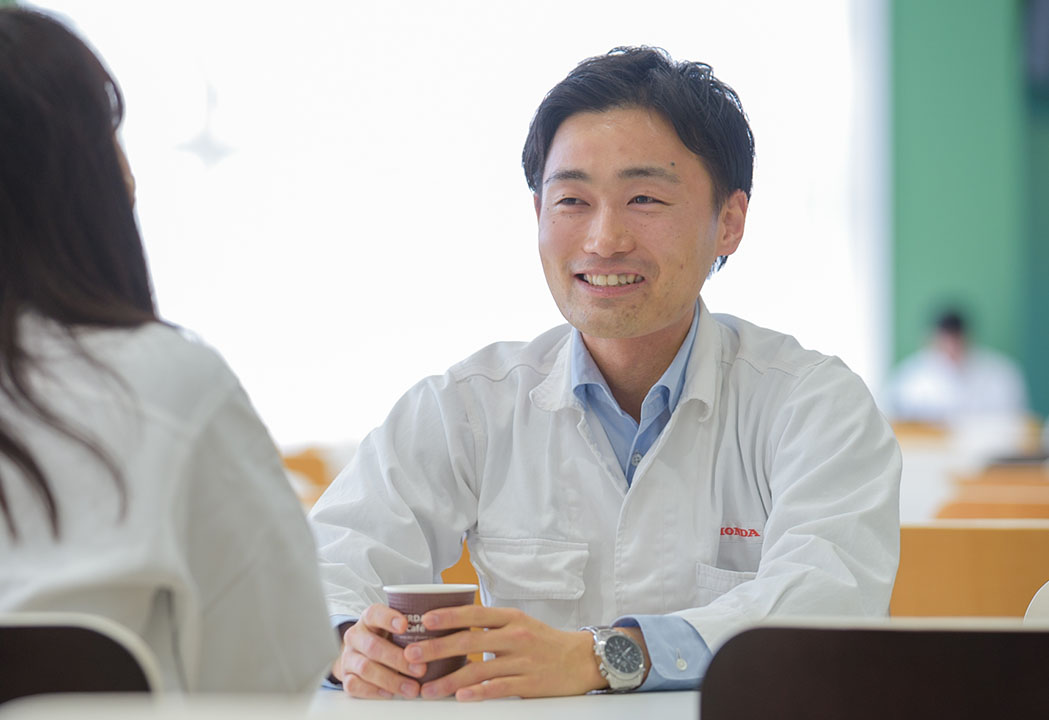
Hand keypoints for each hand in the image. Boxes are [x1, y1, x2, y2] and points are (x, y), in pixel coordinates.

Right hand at [331, 603, 427, 698]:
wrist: (363, 654)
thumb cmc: (387, 638)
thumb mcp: (396, 628)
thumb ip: (411, 628)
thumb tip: (441, 631)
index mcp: (368, 619)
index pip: (375, 613)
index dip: (389, 618)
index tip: (405, 625)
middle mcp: (355, 636)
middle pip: (373, 646)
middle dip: (398, 659)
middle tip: (420, 669)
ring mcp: (348, 657)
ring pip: (365, 668)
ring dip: (392, 680)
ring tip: (413, 688)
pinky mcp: (345, 676)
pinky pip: (355, 685)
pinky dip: (374, 691)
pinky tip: (391, 693)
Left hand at [403, 605, 607, 700]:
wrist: (580, 659)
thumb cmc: (544, 641)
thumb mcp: (519, 623)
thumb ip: (490, 625)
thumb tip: (452, 627)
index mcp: (511, 618)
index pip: (475, 614)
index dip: (448, 616)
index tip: (424, 620)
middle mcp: (515, 636)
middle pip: (469, 642)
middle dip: (436, 649)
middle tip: (411, 656)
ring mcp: (523, 661)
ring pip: (478, 670)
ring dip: (449, 680)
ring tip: (427, 688)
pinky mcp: (529, 683)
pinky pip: (498, 688)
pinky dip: (478, 693)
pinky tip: (461, 698)